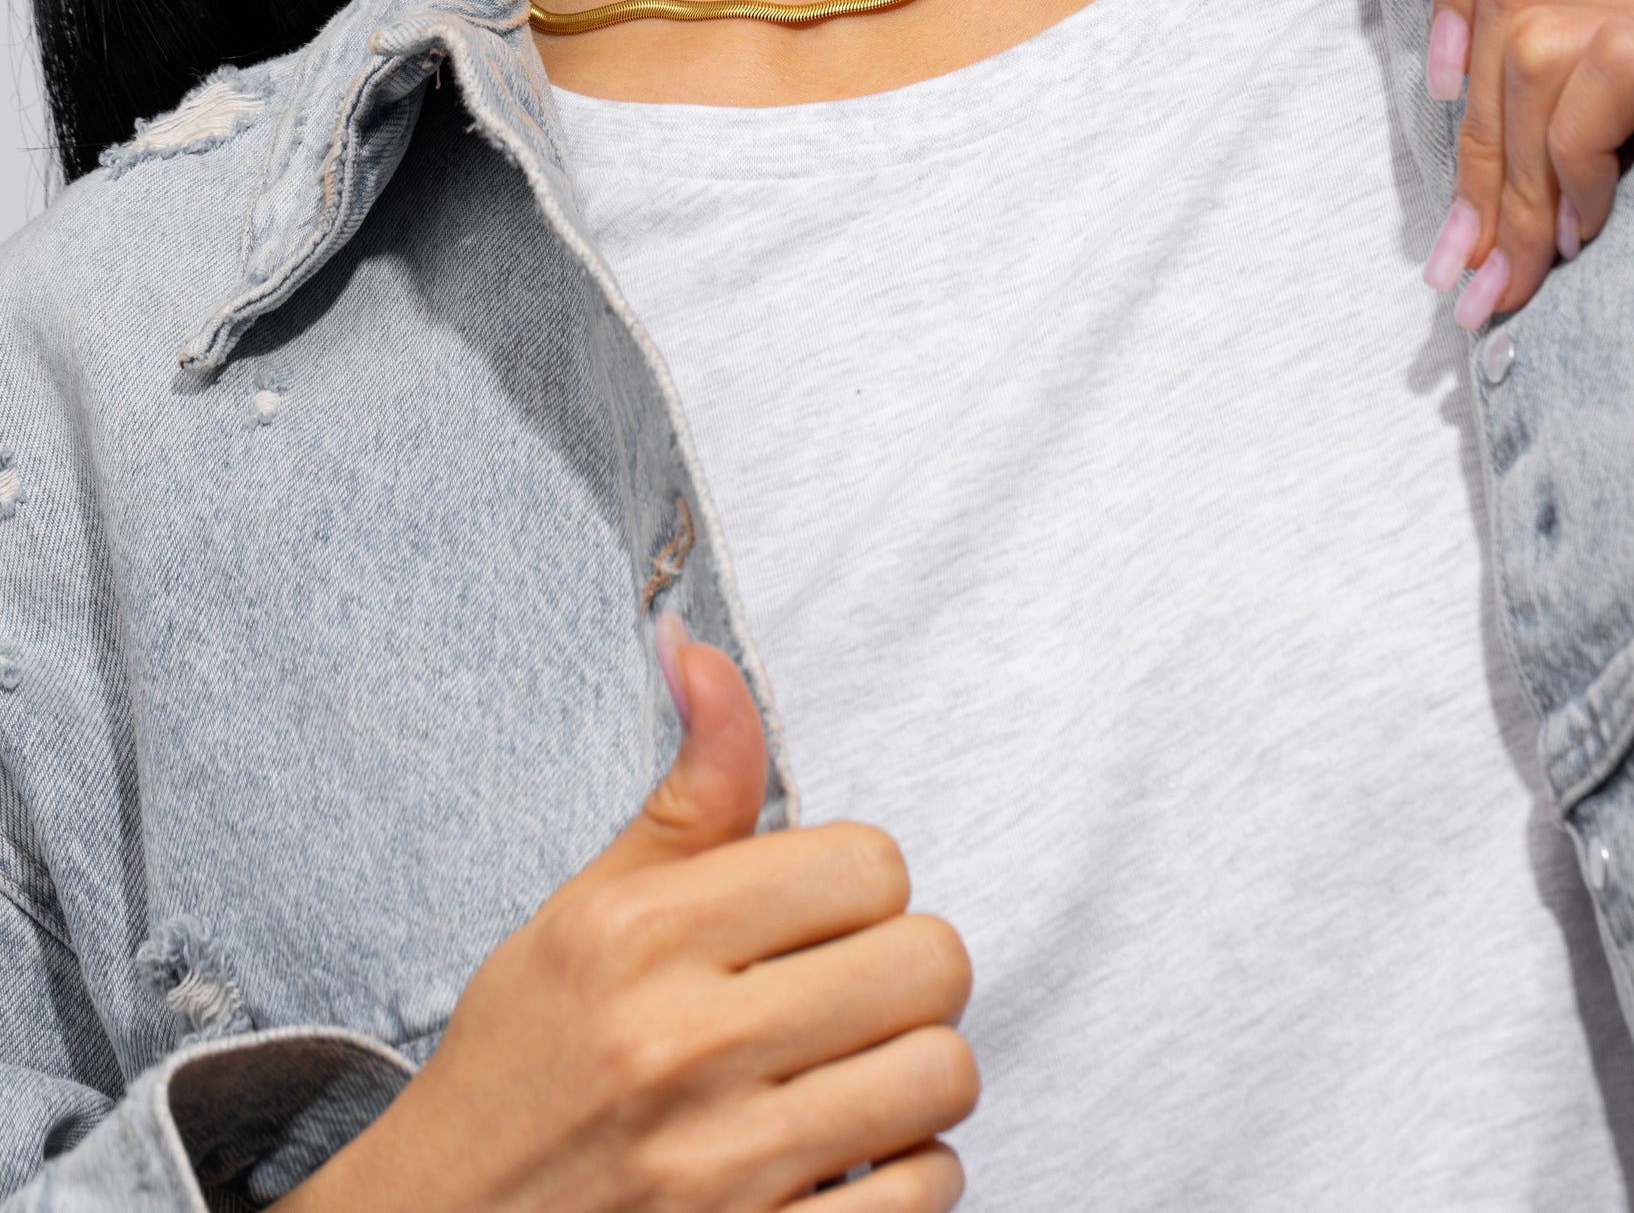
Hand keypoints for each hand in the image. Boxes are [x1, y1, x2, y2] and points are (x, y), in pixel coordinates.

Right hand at [283, 617, 974, 1212]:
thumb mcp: (582, 914)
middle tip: (849, 995)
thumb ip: (684, 792)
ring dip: (915, 1077)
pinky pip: (927, 1194)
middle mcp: (684, 1048)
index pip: (868, 862)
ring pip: (941, 1076)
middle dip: (904, 974)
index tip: (819, 918)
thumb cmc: (518, 1071)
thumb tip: (701, 648)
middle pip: (929, 963)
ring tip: (853, 1076)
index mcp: (640, 939)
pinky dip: (910, 1176)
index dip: (861, 885)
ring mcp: (725, 1171)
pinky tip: (849, 1161)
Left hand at [1423, 0, 1633, 327]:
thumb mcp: (1554, 155)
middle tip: (1484, 235)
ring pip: (1542, 24)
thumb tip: (1432, 57)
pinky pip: (1608, 62)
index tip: (1450, 81)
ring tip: (1541, 252)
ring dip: (1518, 168)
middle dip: (1476, 122)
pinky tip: (1599, 231)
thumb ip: (1513, 76)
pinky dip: (1572, 160)